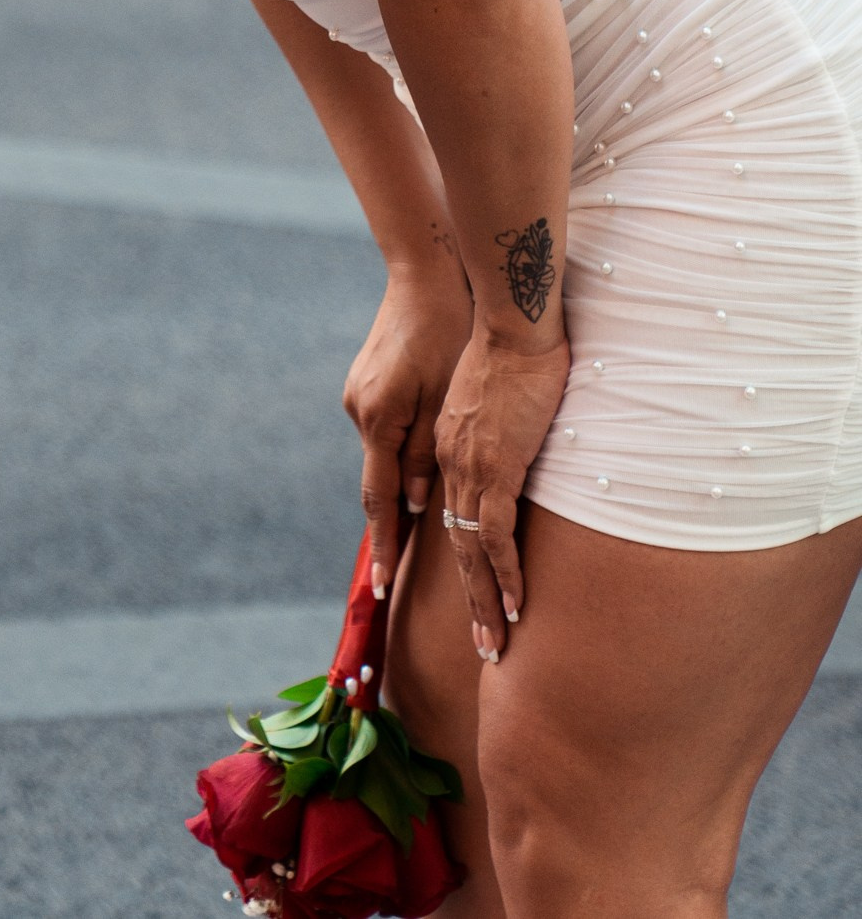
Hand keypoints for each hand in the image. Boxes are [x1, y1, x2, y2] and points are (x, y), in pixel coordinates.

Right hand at [343, 267, 471, 599]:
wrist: (427, 270)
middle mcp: (361, 411)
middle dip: (391, 530)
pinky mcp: (369, 382)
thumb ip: (427, 452)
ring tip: (416, 531)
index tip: (383, 587)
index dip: (387, 545)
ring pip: (384, 456)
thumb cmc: (448, 329)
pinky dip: (399, 456)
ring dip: (401, 490)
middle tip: (394, 580)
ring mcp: (360, 395)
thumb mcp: (444, 396)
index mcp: (381, 418)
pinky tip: (416, 467)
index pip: (384, 499)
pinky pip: (385, 432)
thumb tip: (420, 503)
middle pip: (379, 482)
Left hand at [433, 328, 569, 661]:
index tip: (471, 594)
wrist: (512, 320)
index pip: (450, 514)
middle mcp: (449, 462)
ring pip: (471, 549)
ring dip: (485, 600)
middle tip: (483, 643)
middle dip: (471, 598)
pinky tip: (515, 605)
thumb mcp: (499, 402)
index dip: (459, 558)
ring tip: (495, 643)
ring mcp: (469, 466)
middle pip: (455, 543)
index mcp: (448, 447)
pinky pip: (495, 533)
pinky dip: (504, 572)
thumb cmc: (516, 352)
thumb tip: (517, 451)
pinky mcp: (494, 465)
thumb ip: (500, 434)